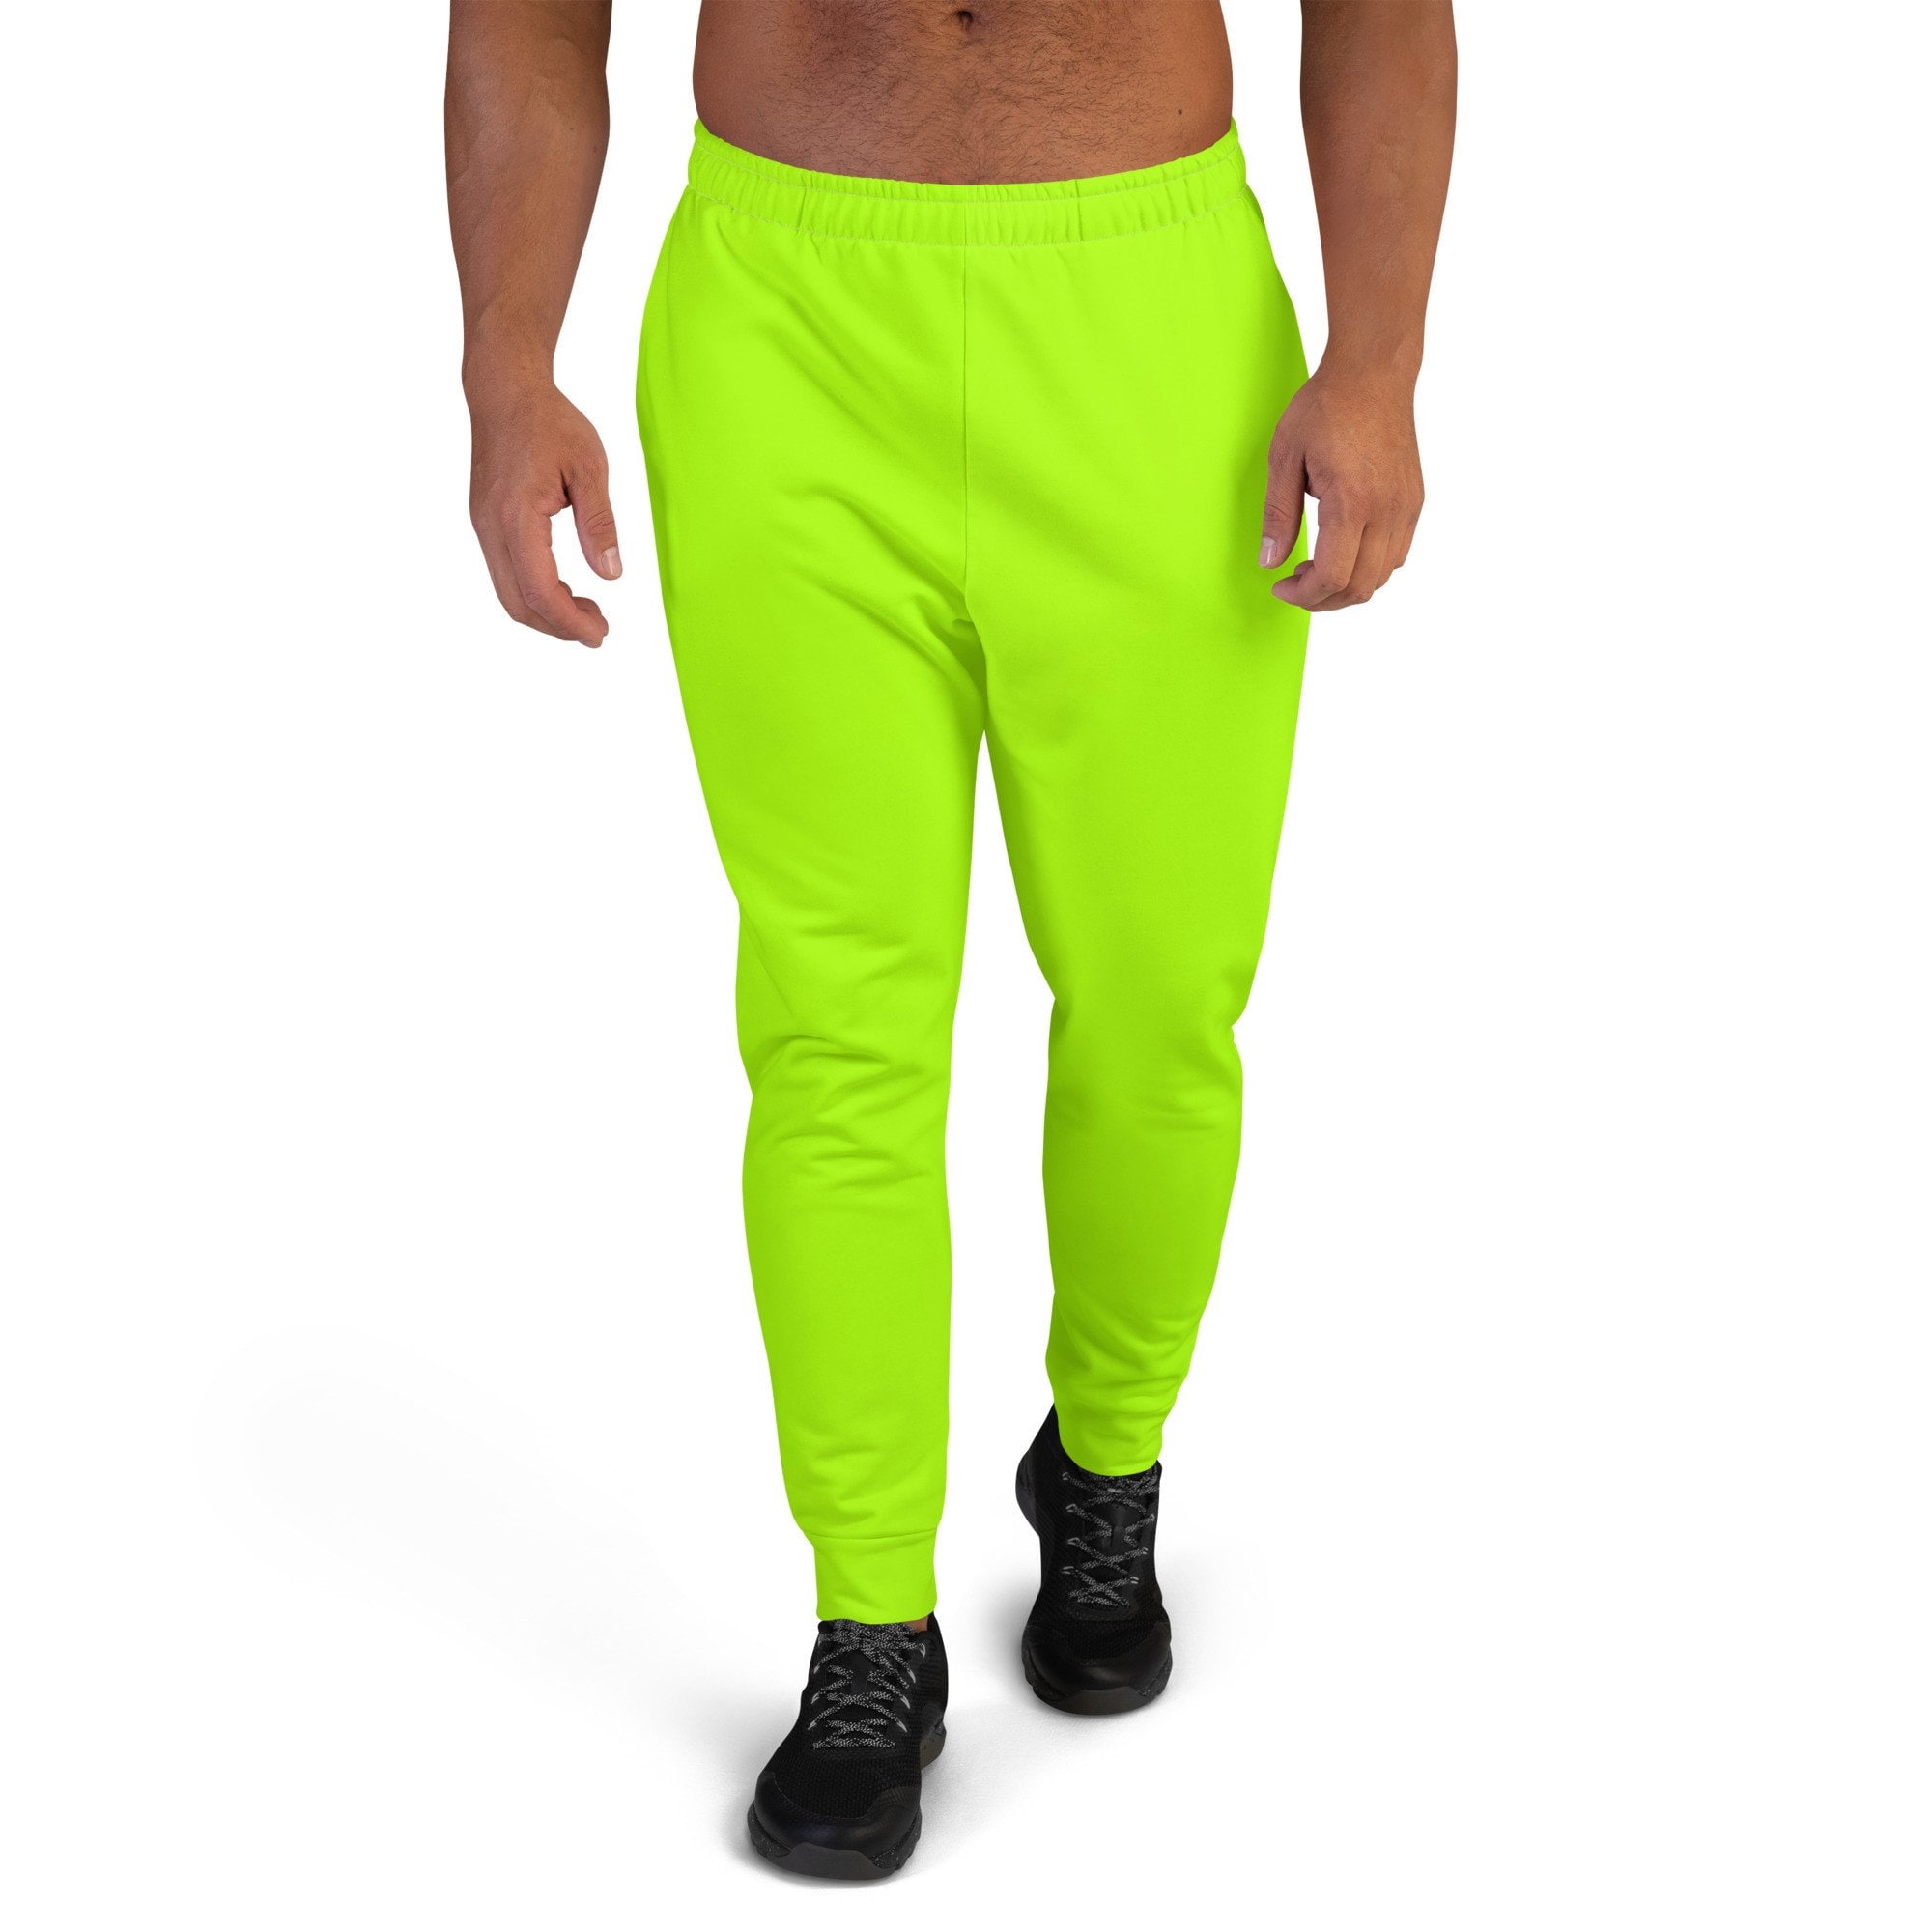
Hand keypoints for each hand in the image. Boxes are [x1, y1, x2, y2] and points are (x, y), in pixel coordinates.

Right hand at [466, 377, 620, 647]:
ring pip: (508, 593)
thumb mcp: (588, 469)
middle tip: (598, 629)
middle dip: (558, 626)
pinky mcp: (485, 522)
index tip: (599, 635)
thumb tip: (611, 575)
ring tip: (587, 611)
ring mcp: (483, 526)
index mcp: (516, 516)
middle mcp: (491, 527)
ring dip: (546, 612)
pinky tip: (565, 588)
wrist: (505, 392)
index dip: (570, 622)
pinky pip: (505, 573)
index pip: (541, 590)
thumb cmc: (548, 422)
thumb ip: (600, 525)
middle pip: (518, 603)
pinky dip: (534, 592)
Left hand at [1258, 369, 1423, 611]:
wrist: (1373, 373)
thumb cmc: (1327, 407)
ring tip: (1315, 567)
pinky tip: (1342, 549)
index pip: (1333, 577)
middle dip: (1322, 599)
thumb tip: (1270, 562)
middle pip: (1360, 587)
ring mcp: (1406, 507)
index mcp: (1353, 501)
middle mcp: (1387, 510)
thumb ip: (1278, 516)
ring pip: (1381, 577)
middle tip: (1294, 584)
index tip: (1280, 587)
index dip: (1303, 596)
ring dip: (1346, 585)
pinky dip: (1368, 567)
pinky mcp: (1413, 502)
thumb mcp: (1285, 458)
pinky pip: (1395, 555)